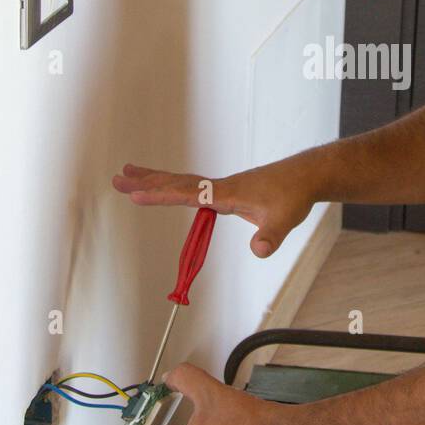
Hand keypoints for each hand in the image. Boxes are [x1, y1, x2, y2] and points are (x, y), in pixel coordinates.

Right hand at [111, 162, 313, 257]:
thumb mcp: (284, 220)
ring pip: (182, 181)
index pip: (186, 194)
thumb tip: (259, 250)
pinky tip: (169, 188)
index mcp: (226, 193)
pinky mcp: (228, 190)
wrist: (306, 177)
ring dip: (155, 179)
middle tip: (118, 178)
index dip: (160, 195)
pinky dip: (174, 185)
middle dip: (146, 182)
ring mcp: (222, 186)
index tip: (135, 194)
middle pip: (176, 182)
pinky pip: (192, 186)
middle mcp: (219, 186)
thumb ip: (270, 236)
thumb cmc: (293, 196)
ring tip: (130, 174)